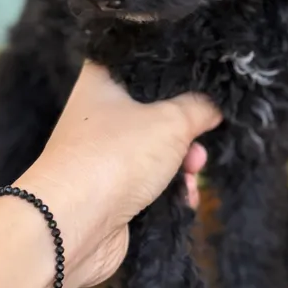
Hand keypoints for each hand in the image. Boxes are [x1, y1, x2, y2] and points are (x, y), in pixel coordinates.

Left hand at [18, 60, 221, 287]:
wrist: (71, 225)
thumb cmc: (117, 155)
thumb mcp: (172, 121)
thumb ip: (201, 107)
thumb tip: (215, 104)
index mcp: (103, 80)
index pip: (144, 62)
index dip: (176, 70)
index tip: (205, 80)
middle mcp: (99, 113)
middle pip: (156, 110)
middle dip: (187, 129)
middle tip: (200, 140)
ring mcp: (103, 153)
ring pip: (157, 148)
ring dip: (182, 162)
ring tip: (192, 173)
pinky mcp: (111, 189)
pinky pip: (150, 181)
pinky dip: (170, 188)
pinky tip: (185, 198)